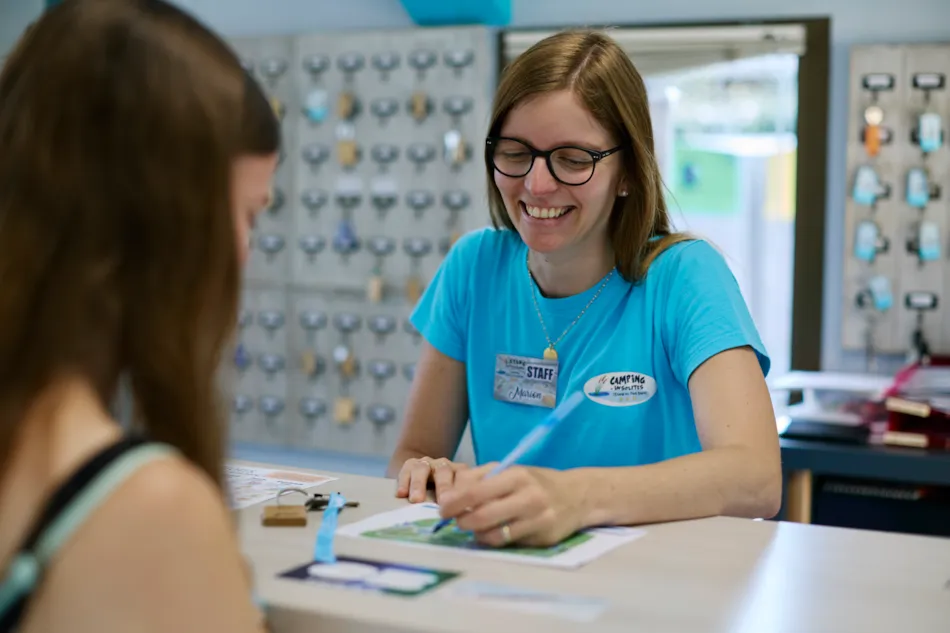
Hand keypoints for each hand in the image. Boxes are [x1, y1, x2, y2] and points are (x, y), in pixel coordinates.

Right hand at [395, 456, 468, 502]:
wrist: (421, 479)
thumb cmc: (441, 498)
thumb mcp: (454, 501)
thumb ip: (458, 507)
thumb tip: (463, 522)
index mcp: (461, 473)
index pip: (464, 478)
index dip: (462, 492)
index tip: (459, 508)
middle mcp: (445, 466)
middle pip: (444, 471)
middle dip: (443, 486)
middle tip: (441, 503)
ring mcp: (428, 463)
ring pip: (423, 469)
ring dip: (419, 484)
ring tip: (416, 500)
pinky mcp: (411, 464)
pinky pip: (407, 470)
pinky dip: (404, 481)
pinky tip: (401, 494)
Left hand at [437, 464, 584, 547]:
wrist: (577, 495)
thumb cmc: (535, 481)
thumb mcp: (509, 470)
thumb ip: (478, 478)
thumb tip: (448, 495)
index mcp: (516, 476)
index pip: (475, 492)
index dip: (454, 503)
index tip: (442, 509)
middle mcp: (528, 497)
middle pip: (482, 516)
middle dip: (462, 521)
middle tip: (456, 521)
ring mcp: (537, 520)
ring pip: (493, 535)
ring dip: (476, 533)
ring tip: (473, 526)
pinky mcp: (543, 538)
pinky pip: (508, 543)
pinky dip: (493, 540)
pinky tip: (491, 533)